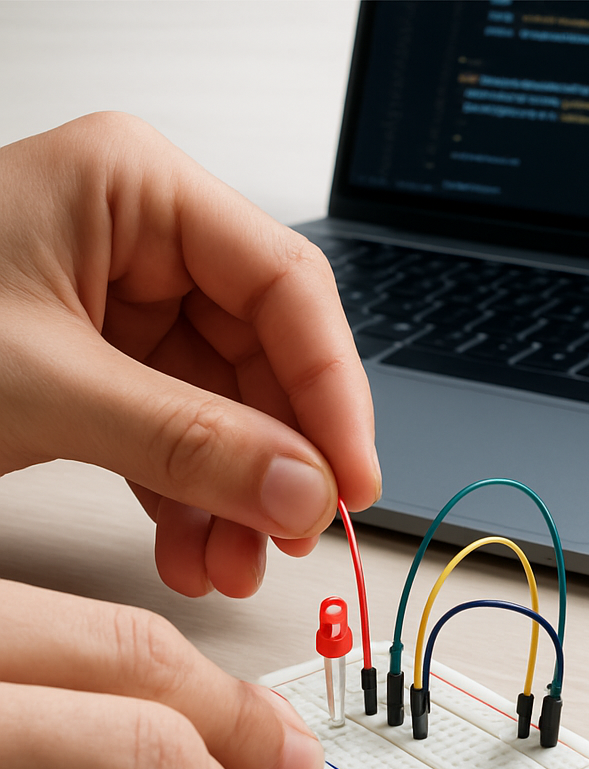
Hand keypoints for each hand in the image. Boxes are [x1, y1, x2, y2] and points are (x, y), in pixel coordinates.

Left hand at [0, 112, 379, 598]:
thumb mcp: (42, 386)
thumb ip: (186, 440)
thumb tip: (303, 488)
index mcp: (140, 191)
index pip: (287, 286)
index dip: (334, 391)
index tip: (351, 479)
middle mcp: (147, 241)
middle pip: (266, 355)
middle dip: (279, 461)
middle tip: (296, 534)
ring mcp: (130, 305)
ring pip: (230, 407)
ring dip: (239, 496)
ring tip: (232, 563)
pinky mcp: (111, 364)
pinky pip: (182, 432)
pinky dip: (192, 498)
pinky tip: (192, 547)